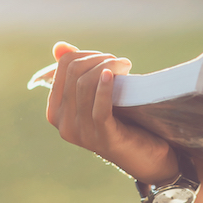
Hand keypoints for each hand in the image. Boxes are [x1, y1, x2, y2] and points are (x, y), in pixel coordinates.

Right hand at [45, 42, 176, 183]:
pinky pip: (98, 108)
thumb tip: (59, 47)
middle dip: (99, 59)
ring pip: (85, 85)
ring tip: (125, 66)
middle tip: (121, 63)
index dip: (88, 54)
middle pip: (74, 72)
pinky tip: (114, 75)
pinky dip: (105, 88)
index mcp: (56, 111)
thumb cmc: (121, 121)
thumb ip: (77, 73)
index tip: (107, 59)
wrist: (146, 155)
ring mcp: (81, 133)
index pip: (64, 66)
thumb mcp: (96, 95)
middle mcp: (63, 124)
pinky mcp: (103, 138)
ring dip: (108, 67)